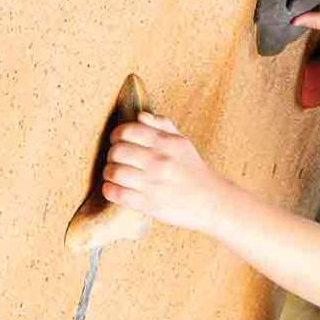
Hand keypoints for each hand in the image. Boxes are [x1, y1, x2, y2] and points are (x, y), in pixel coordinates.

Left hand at [101, 112, 231, 232]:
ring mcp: (152, 184)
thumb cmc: (192, 171)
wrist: (211, 201)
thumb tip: (140, 116)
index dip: (117, 134)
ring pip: (114, 172)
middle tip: (116, 159)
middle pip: (117, 151)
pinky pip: (117, 194)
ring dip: (109, 172)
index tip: (117, 140)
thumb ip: (162, 125)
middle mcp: (158, 162)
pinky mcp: (148, 204)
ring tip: (114, 174)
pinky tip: (113, 188)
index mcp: (165, 143)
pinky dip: (109, 190)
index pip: (128, 130)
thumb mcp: (182, 143)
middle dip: (112, 154)